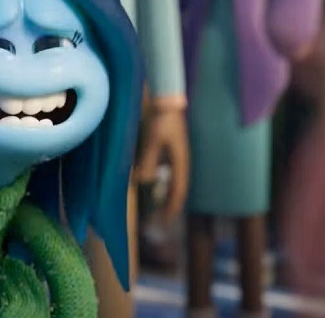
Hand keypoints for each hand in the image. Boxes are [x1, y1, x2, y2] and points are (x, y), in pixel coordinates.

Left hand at [136, 108, 188, 222]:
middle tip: (160, 222)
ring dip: (166, 197)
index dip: (172, 208)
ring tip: (157, 210)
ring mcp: (177, 157)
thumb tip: (143, 181)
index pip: (178, 191)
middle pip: (178, 191)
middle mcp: (182, 162)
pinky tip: (153, 188)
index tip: (165, 222)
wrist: (168, 102)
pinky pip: (168, 174)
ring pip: (173, 183)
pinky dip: (162, 184)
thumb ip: (148, 160)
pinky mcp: (171, 152)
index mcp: (181, 162)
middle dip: (169, 207)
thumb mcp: (153, 140)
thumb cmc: (162, 120)